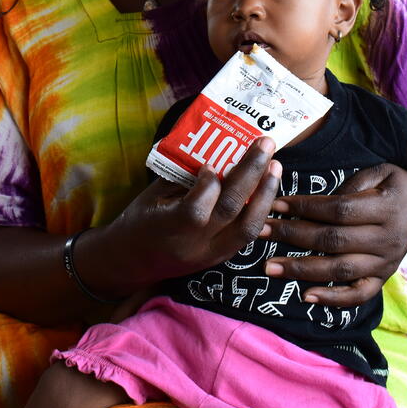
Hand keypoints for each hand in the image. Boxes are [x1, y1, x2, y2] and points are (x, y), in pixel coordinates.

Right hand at [105, 137, 281, 286]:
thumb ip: (180, 179)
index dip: (210, 182)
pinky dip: (260, 210)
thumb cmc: (138, 223)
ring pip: (248, 227)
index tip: (213, 159)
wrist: (132, 263)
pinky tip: (267, 189)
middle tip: (264, 144)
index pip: (197, 208)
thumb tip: (210, 152)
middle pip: (231, 210)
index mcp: (169, 230)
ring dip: (266, 194)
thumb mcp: (151, 197)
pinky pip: (247, 234)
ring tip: (275, 166)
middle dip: (251, 173)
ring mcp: (211, 256)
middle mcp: (194, 246)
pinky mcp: (221, 258)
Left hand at [260, 163, 406, 305]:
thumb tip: (313, 204)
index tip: (275, 204)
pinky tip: (305, 296)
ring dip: (302, 270)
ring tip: (269, 267)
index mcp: (384, 208)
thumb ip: (351, 185)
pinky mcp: (383, 278)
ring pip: (340, 269)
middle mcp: (386, 238)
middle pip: (333, 240)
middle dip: (293, 236)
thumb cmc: (397, 182)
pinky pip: (358, 294)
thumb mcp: (380, 171)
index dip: (305, 208)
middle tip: (260, 232)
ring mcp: (385, 262)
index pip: (338, 210)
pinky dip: (333, 299)